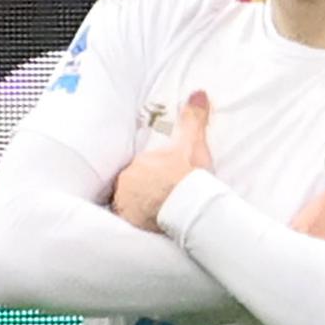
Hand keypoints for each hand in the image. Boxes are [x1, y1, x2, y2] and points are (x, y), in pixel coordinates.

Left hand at [112, 90, 212, 232]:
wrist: (188, 207)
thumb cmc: (188, 176)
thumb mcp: (193, 144)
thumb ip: (193, 120)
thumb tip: (198, 93)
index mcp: (138, 166)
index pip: (139, 170)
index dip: (152, 176)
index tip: (163, 183)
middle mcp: (126, 187)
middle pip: (132, 190)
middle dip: (144, 194)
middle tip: (161, 201)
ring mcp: (127, 209)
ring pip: (130, 208)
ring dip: (141, 212)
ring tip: (158, 218)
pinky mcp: (131, 229)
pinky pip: (132, 228)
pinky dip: (140, 228)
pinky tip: (152, 231)